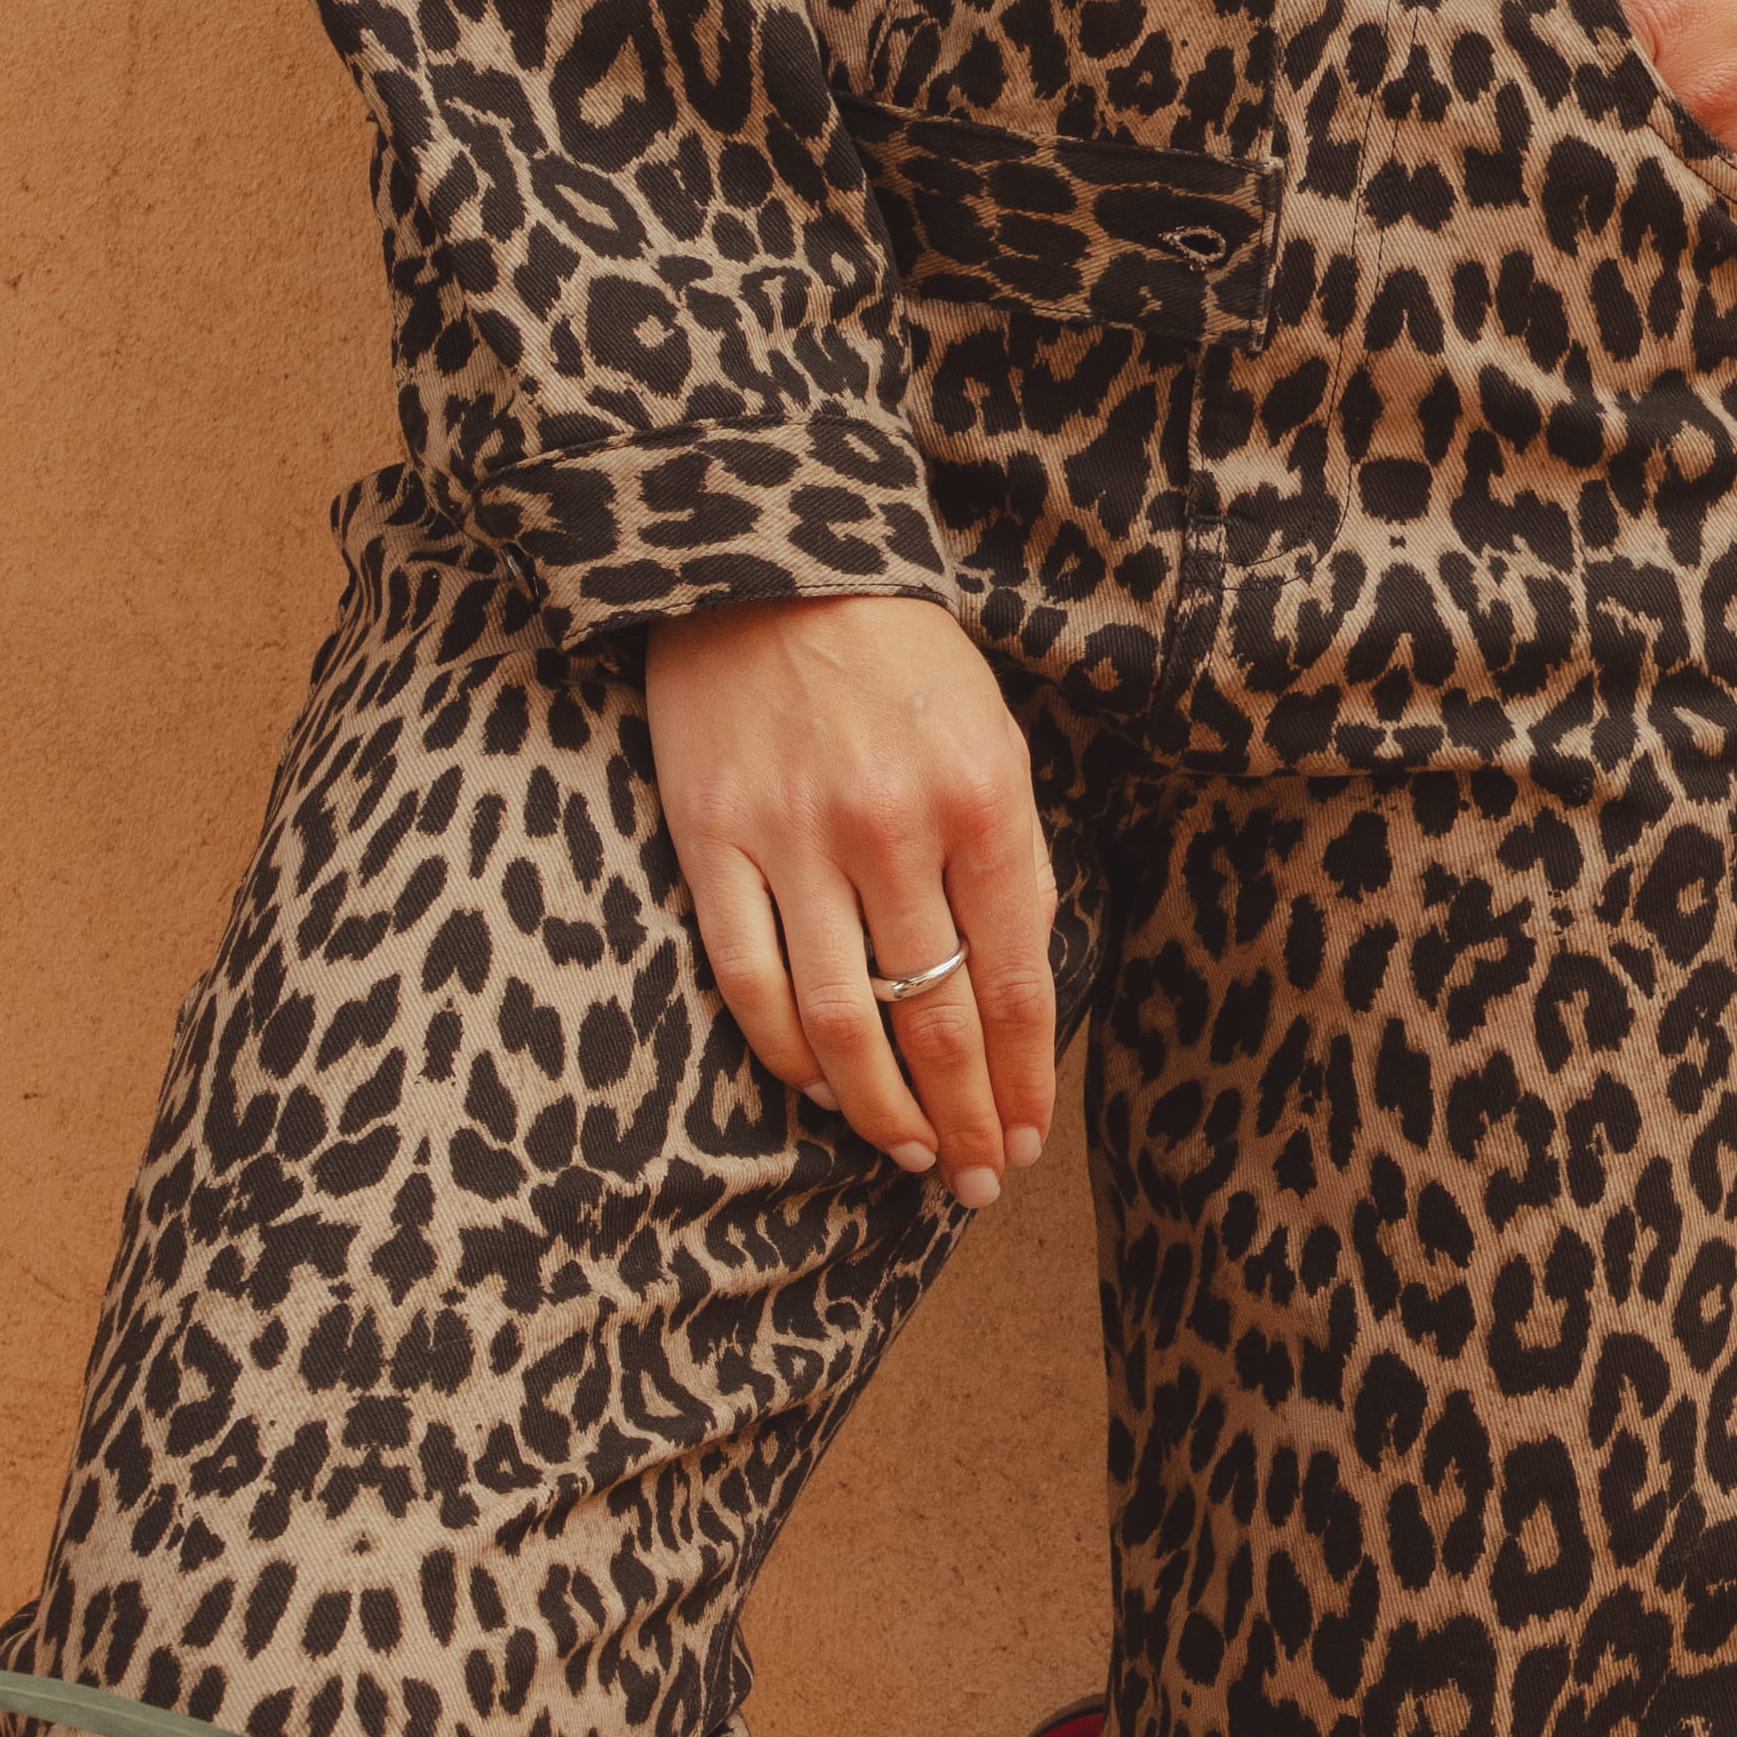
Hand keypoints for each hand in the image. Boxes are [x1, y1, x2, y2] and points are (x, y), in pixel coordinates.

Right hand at [640, 593, 1061, 1202]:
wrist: (767, 559)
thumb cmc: (898, 657)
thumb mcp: (992, 736)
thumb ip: (1010, 858)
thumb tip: (1016, 991)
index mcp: (983, 799)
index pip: (1014, 981)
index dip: (1023, 1079)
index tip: (1027, 1137)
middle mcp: (893, 827)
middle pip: (937, 1018)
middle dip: (965, 1115)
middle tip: (975, 1177)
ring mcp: (794, 837)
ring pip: (843, 1021)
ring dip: (879, 1108)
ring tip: (905, 1150)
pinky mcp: (710, 838)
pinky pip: (749, 980)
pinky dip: (787, 1052)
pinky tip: (820, 1087)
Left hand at [1475, 0, 1736, 187]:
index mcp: (1656, 6)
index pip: (1552, 56)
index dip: (1531, 61)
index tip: (1509, 62)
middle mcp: (1694, 87)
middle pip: (1595, 124)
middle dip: (1578, 115)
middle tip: (1556, 108)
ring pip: (1658, 169)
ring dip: (1643, 154)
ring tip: (1649, 122)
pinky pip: (1728, 198)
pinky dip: (1711, 181)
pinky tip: (1710, 147)